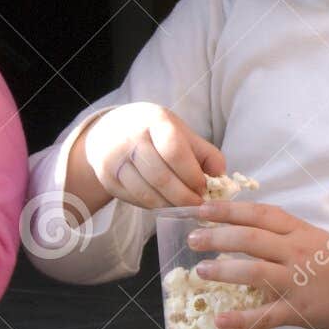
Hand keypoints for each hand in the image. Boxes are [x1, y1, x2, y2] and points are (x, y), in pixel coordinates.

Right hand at [74, 102, 225, 211]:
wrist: (109, 132)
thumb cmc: (154, 133)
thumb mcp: (180, 132)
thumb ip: (205, 153)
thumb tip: (221, 177)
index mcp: (155, 120)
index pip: (174, 149)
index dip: (192, 174)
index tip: (204, 188)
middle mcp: (131, 137)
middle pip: (161, 176)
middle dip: (184, 197)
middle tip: (198, 205)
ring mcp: (115, 159)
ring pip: (147, 193)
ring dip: (170, 205)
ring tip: (183, 207)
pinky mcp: (107, 178)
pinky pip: (135, 200)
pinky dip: (154, 206)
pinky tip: (165, 203)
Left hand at [190, 202, 328, 328]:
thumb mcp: (317, 239)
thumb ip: (286, 233)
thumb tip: (250, 227)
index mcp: (300, 232)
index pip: (259, 214)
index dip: (228, 210)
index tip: (201, 208)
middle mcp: (296, 252)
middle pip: (250, 239)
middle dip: (217, 236)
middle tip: (192, 239)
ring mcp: (297, 282)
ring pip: (254, 273)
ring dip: (223, 271)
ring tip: (200, 271)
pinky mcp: (299, 311)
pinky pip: (266, 315)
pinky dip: (241, 318)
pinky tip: (219, 320)